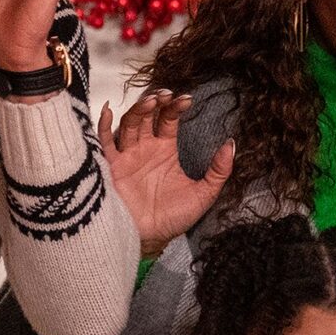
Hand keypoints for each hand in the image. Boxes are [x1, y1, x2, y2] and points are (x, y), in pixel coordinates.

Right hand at [99, 92, 233, 256]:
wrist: (149, 240)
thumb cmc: (172, 219)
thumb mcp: (203, 194)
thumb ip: (218, 171)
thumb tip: (232, 145)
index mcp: (164, 151)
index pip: (169, 120)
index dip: (176, 107)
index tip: (187, 99)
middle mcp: (144, 149)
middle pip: (147, 116)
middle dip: (156, 102)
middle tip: (166, 94)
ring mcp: (126, 156)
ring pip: (129, 124)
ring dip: (138, 110)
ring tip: (151, 101)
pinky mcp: (110, 167)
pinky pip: (104, 143)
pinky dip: (103, 126)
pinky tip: (108, 112)